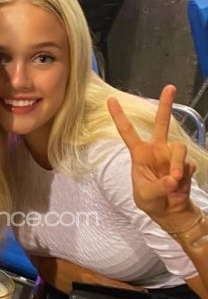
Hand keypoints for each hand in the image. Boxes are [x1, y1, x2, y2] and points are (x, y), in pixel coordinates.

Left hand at [107, 85, 198, 231]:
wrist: (170, 211)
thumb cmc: (151, 201)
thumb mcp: (147, 196)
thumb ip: (159, 187)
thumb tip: (173, 178)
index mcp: (140, 154)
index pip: (127, 132)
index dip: (119, 116)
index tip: (111, 100)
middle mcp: (157, 150)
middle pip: (161, 123)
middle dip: (166, 105)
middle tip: (170, 87)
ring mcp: (171, 155)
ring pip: (179, 148)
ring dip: (177, 165)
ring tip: (174, 181)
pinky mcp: (185, 163)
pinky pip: (187, 165)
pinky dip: (184, 176)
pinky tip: (180, 185)